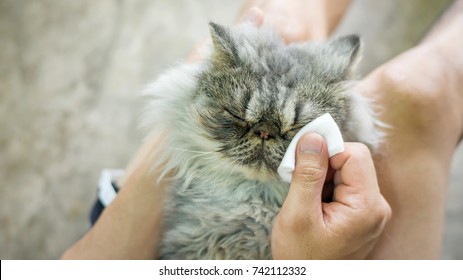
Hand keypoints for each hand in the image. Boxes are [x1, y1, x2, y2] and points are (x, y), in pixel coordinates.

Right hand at [271, 133, 390, 258]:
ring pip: (346, 172)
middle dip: (322, 167)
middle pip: (351, 161)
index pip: (354, 154)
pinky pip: (345, 186)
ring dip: (322, 179)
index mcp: (367, 206)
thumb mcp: (298, 214)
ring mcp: (371, 211)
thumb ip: (308, 174)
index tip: (302, 164)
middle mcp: (376, 206)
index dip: (326, 153)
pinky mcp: (362, 214)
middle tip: (300, 188)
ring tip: (306, 203)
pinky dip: (325, 189)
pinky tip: (314, 207)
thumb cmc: (302, 257)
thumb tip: (314, 137)